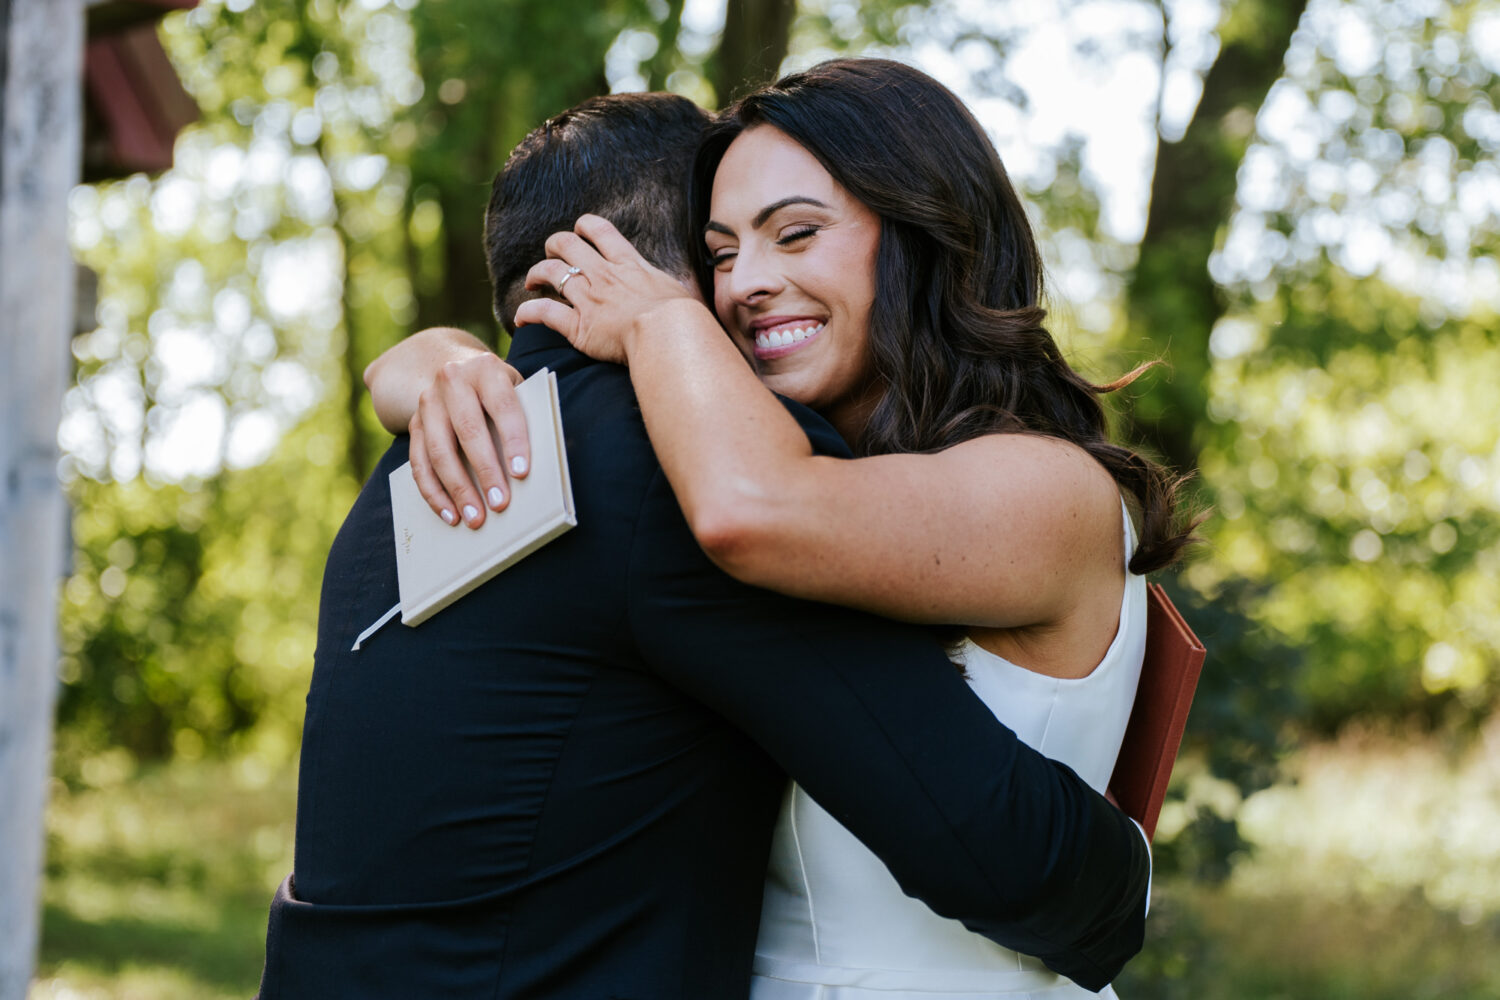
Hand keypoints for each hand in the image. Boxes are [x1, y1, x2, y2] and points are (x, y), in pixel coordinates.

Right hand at [408, 352, 530, 529]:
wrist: (455, 367)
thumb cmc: (499, 390)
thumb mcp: (515, 388)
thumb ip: (526, 416)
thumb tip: (537, 467)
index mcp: (486, 369)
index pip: (503, 406)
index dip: (513, 440)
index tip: (522, 473)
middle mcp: (452, 380)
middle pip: (468, 431)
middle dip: (485, 471)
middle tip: (500, 504)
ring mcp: (428, 403)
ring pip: (439, 451)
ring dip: (457, 489)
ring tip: (475, 518)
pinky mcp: (414, 424)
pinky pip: (419, 463)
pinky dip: (434, 492)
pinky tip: (450, 514)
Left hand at [512, 214, 700, 363]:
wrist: (669, 334)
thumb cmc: (684, 318)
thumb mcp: (680, 293)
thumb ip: (670, 289)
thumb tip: (681, 295)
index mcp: (629, 264)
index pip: (600, 231)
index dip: (585, 226)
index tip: (580, 231)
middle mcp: (604, 275)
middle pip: (567, 244)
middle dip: (554, 246)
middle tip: (552, 255)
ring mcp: (588, 298)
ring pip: (551, 272)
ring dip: (537, 273)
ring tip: (533, 281)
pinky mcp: (578, 325)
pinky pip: (544, 312)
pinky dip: (528, 312)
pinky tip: (520, 318)